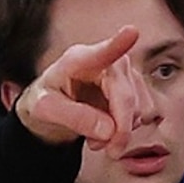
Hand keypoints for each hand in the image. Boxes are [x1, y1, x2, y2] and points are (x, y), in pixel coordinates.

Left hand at [13, 25, 151, 148]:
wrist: (49, 105)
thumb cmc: (44, 100)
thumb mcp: (45, 110)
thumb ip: (74, 118)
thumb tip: (108, 131)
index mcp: (77, 60)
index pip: (101, 53)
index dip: (118, 43)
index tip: (131, 32)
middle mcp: (106, 60)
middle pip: (125, 95)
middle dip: (121, 128)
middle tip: (111, 150)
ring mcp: (120, 73)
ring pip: (136, 105)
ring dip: (121, 130)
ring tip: (97, 139)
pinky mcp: (130, 86)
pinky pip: (139, 111)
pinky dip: (125, 128)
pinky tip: (106, 132)